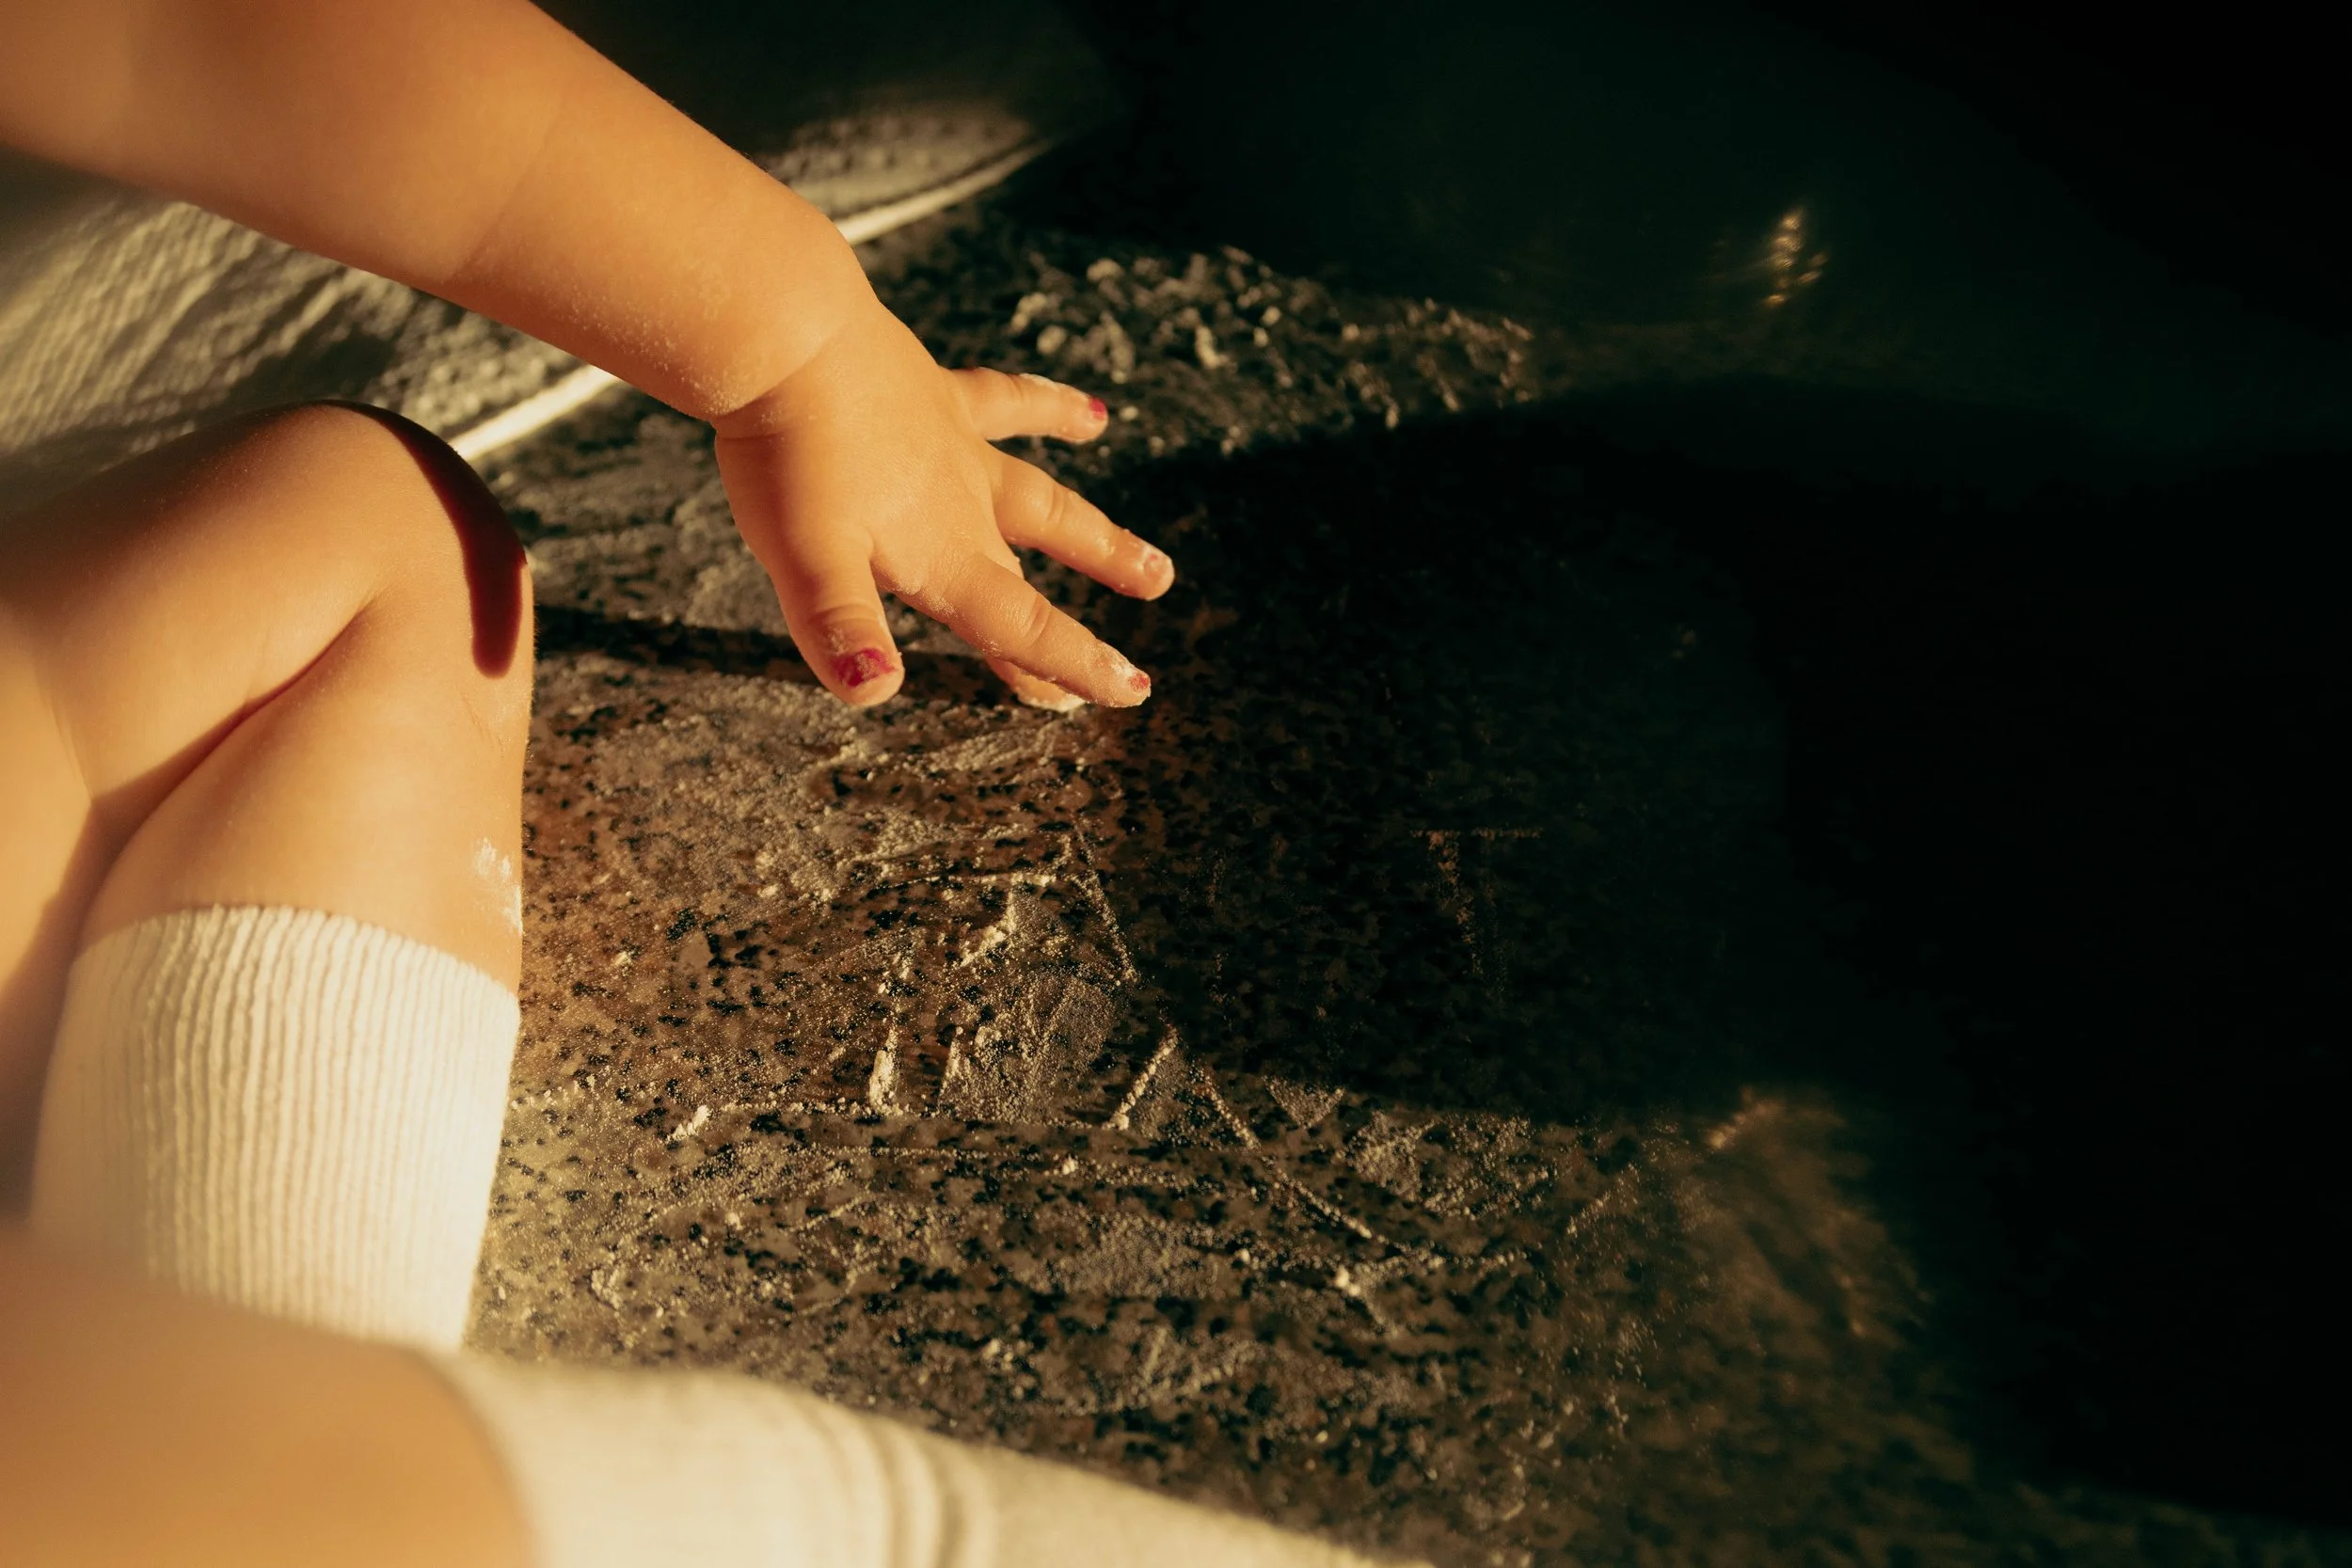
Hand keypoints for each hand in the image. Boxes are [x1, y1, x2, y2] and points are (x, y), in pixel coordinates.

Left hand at [711, 301, 1171, 708]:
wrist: (787, 337)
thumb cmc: (789, 455)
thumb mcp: (804, 558)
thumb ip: (843, 627)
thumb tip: (877, 691)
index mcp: (938, 557)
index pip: (1019, 627)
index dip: (1074, 665)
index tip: (1130, 691)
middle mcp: (964, 509)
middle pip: (1029, 583)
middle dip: (1073, 636)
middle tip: (1132, 672)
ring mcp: (957, 448)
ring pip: (1044, 504)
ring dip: (1097, 540)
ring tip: (1153, 567)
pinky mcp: (939, 395)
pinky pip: (1010, 403)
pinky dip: (1054, 409)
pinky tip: (1094, 413)